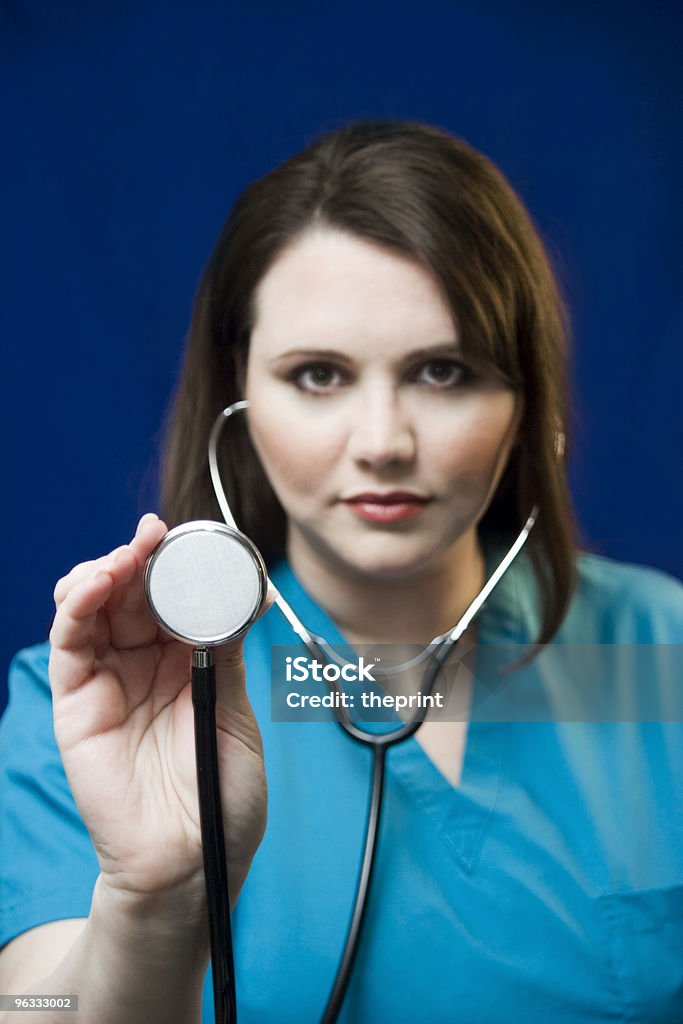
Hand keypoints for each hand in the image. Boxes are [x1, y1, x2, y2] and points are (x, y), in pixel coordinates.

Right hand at [49, 514, 270, 909]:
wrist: (192, 864)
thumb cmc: (222, 798)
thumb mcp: (234, 712)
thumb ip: (222, 654)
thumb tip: (238, 593)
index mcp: (187, 661)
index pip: (171, 595)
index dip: (173, 563)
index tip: (183, 536)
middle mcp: (144, 663)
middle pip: (131, 590)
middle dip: (140, 556)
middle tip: (154, 536)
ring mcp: (107, 679)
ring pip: (93, 604)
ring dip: (106, 569)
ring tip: (128, 556)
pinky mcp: (76, 702)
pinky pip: (70, 642)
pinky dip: (77, 603)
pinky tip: (97, 583)